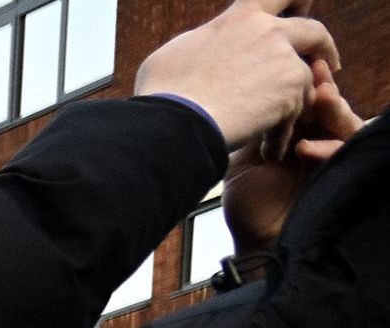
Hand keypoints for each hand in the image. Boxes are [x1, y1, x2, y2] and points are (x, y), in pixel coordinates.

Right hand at [140, 0, 334, 152]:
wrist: (175, 122)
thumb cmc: (163, 93)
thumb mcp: (175, 53)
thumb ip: (202, 44)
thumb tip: (202, 45)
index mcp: (240, 19)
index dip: (294, 2)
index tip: (301, 11)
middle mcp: (269, 33)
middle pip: (314, 31)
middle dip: (323, 48)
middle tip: (326, 63)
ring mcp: (285, 61)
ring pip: (307, 78)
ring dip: (296, 102)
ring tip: (278, 129)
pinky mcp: (293, 92)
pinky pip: (297, 112)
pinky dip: (282, 133)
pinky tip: (267, 150)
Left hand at [229, 70, 357, 246]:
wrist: (256, 244)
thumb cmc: (250, 206)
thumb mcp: (244, 160)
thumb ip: (255, 127)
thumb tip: (247, 92)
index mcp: (293, 132)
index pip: (302, 99)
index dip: (299, 82)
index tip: (290, 64)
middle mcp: (316, 138)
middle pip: (327, 104)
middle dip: (321, 85)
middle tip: (315, 71)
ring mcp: (330, 155)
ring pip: (345, 121)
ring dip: (333, 107)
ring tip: (319, 96)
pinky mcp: (341, 173)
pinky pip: (345, 151)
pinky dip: (328, 147)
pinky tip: (305, 148)